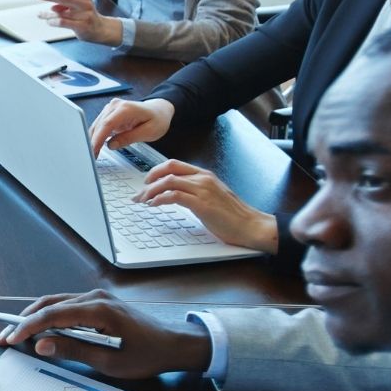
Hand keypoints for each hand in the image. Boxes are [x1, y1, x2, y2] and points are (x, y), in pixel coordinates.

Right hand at [0, 289, 211, 378]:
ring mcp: (97, 298)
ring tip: (15, 333)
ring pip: (55, 303)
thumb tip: (42, 345)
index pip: (52, 315)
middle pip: (49, 305)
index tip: (10, 339)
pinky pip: (67, 306)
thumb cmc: (147, 355)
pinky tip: (41, 329)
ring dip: (34, 317)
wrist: (175, 344)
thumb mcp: (109, 361)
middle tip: (3, 336)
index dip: (27, 327)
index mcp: (97, 310)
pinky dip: (49, 316)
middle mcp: (94, 298)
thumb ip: (73, 350)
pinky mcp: (99, 303)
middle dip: (23, 321)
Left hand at [36, 0, 121, 44]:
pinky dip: (53, 21)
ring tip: (40, 14)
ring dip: (48, 14)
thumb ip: (65, 5)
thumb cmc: (86, 15)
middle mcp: (85, 4)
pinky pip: (63, 22)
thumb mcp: (77, 6)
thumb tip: (52, 7)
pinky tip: (49, 21)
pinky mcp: (82, 26)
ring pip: (61, 13)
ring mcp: (84, 15)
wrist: (100, 29)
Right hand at [88, 97, 174, 156]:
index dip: (98, 139)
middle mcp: (115, 105)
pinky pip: (99, 126)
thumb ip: (129, 138)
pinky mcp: (108, 113)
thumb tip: (112, 145)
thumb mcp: (149, 132)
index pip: (107, 124)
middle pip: (99, 125)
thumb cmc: (157, 119)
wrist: (159, 110)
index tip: (93, 151)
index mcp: (126, 108)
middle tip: (91, 158)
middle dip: (93, 142)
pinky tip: (95, 147)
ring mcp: (110, 108)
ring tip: (92, 154)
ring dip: (93, 140)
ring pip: (96, 126)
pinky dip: (96, 136)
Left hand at [133, 160, 278, 252]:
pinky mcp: (202, 204)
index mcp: (205, 175)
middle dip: (149, 179)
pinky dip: (160, 199)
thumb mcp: (212, 197)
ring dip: (150, 191)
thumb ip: (195, 191)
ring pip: (168, 181)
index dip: (155, 171)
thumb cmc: (233, 215)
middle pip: (168, 169)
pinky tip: (154, 204)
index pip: (174, 165)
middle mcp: (203, 179)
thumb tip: (174, 195)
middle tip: (139, 192)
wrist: (251, 225)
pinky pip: (174, 196)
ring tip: (142, 200)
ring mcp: (203, 190)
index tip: (146, 181)